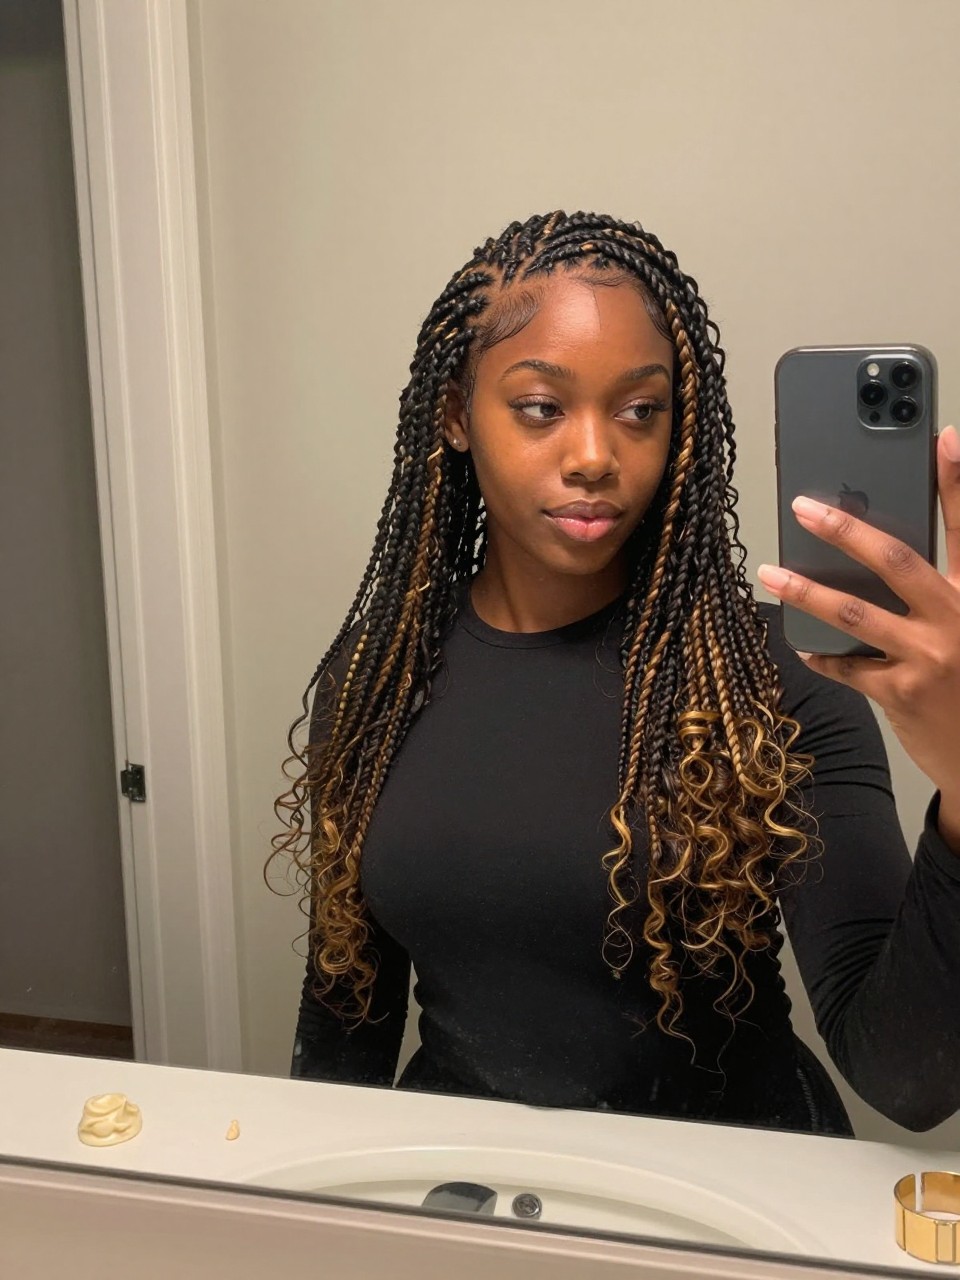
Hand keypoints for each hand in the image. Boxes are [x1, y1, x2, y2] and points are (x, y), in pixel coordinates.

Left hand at [757, 425, 959, 851]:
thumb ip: (946, 592)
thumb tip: (886, 559)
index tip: (945, 436)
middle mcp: (959, 619)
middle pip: (897, 561)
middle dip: (846, 529)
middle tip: (804, 507)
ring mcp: (929, 657)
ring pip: (855, 613)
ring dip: (806, 590)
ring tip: (770, 574)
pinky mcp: (902, 693)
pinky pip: (847, 665)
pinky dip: (821, 653)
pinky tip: (801, 644)